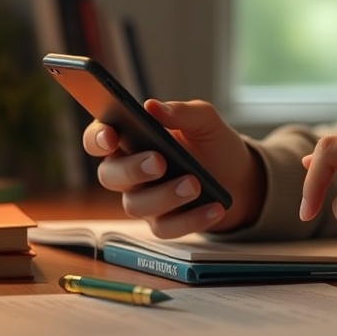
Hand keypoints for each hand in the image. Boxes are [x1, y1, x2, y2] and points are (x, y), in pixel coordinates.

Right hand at [82, 99, 264, 237]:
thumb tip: (152, 107)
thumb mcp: (205, 120)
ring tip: (195, 184)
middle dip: (132, 169)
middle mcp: (130, 171)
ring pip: (136, 205)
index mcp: (132, 139)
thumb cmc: (212, 143)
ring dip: (166, 195)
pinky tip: (214, 207)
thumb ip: (180, 112)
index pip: (98, 138)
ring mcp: (145, 199)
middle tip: (159, 162)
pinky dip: (192, 219)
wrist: (239, 176)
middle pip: (110, 176)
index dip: (97, 138)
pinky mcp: (164, 223)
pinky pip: (166, 228)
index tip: (110, 136)